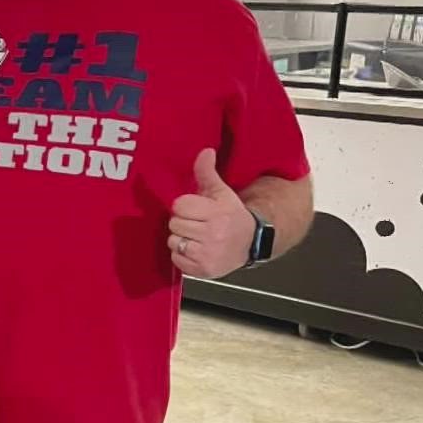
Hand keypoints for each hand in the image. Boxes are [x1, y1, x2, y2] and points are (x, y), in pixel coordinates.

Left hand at [167, 148, 255, 278]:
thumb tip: (205, 151)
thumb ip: (208, 172)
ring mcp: (207, 255)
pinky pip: (176, 259)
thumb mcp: (222, 192)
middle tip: (195, 223)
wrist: (250, 243)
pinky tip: (195, 249)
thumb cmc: (231, 215)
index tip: (194, 208)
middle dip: (182, 222)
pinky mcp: (203, 270)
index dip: (184, 206)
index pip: (180, 206)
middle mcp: (213, 235)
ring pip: (173, 241)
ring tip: (195, 237)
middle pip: (174, 224)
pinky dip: (182, 255)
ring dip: (180, 239)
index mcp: (217, 213)